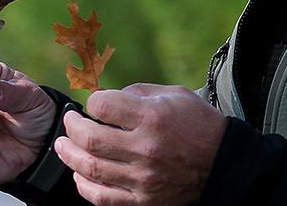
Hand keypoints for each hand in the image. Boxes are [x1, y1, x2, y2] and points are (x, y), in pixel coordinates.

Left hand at [54, 84, 227, 205]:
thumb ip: (139, 92)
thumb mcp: (175, 95)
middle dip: (72, 127)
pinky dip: (84, 186)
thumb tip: (108, 98)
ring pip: (90, 168)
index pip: (104, 106)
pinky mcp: (143, 200)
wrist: (223, 163)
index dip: (93, 102)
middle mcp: (146, 148)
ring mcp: (143, 178)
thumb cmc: (199, 124)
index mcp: (154, 117)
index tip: (94, 104)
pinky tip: (79, 175)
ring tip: (63, 146)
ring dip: (69, 155)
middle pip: (90, 138)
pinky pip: (102, 196)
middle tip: (69, 122)